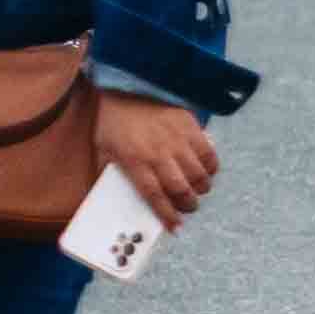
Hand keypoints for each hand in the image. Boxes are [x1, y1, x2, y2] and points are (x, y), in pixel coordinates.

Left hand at [97, 88, 223, 224]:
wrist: (129, 85)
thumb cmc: (115, 121)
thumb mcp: (103, 148)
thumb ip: (108, 173)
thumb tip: (110, 198)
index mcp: (134, 161)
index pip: (154, 196)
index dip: (167, 215)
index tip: (175, 227)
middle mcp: (158, 153)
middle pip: (182, 190)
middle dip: (188, 205)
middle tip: (187, 207)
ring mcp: (177, 140)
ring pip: (199, 176)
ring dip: (201, 188)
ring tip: (196, 189)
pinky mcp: (191, 128)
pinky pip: (209, 155)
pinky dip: (211, 168)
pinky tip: (204, 170)